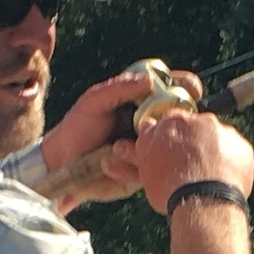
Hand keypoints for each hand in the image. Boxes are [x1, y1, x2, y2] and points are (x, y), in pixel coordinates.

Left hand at [39, 66, 195, 205]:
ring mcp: (150, 150)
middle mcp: (151, 126)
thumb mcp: (93, 102)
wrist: (62, 164)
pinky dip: (132, 167)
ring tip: (122, 147)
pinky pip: (151, 171)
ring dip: (153, 147)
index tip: (191, 88)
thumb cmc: (77, 127)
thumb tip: (149, 80)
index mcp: (142, 104)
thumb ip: (119, 88)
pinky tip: (110, 163)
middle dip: (185, 119)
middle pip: (181, 119)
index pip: (172, 90)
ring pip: (170, 149)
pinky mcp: (144, 174)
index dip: (186, 87)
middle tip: (176, 119)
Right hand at [137, 103, 253, 215]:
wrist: (205, 204)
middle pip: (198, 128)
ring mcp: (226, 133)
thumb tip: (149, 126)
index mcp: (175, 121)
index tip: (174, 154)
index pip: (172, 122)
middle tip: (191, 168)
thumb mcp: (147, 165)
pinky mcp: (243, 148)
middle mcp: (202, 121)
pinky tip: (223, 179)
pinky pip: (236, 153)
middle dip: (195, 144)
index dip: (172, 140)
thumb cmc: (171, 188)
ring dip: (214, 152)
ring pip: (218, 139)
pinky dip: (231, 163)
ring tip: (208, 177)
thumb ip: (147, 141)